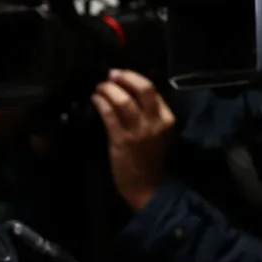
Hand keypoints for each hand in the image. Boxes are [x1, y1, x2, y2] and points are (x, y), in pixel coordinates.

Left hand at [91, 69, 174, 211]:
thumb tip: (127, 92)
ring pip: (123, 100)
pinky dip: (100, 103)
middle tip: (111, 74)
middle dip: (125, 77)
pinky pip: (109, 115)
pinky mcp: (121, 140)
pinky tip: (95, 100)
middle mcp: (155, 122)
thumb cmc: (150, 160)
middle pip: (143, 89)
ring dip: (108, 90)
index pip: (152, 91)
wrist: (148, 187)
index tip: (121, 74)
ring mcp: (138, 131)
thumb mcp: (157, 133)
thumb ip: (148, 115)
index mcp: (167, 119)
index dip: (134, 78)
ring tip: (99, 88)